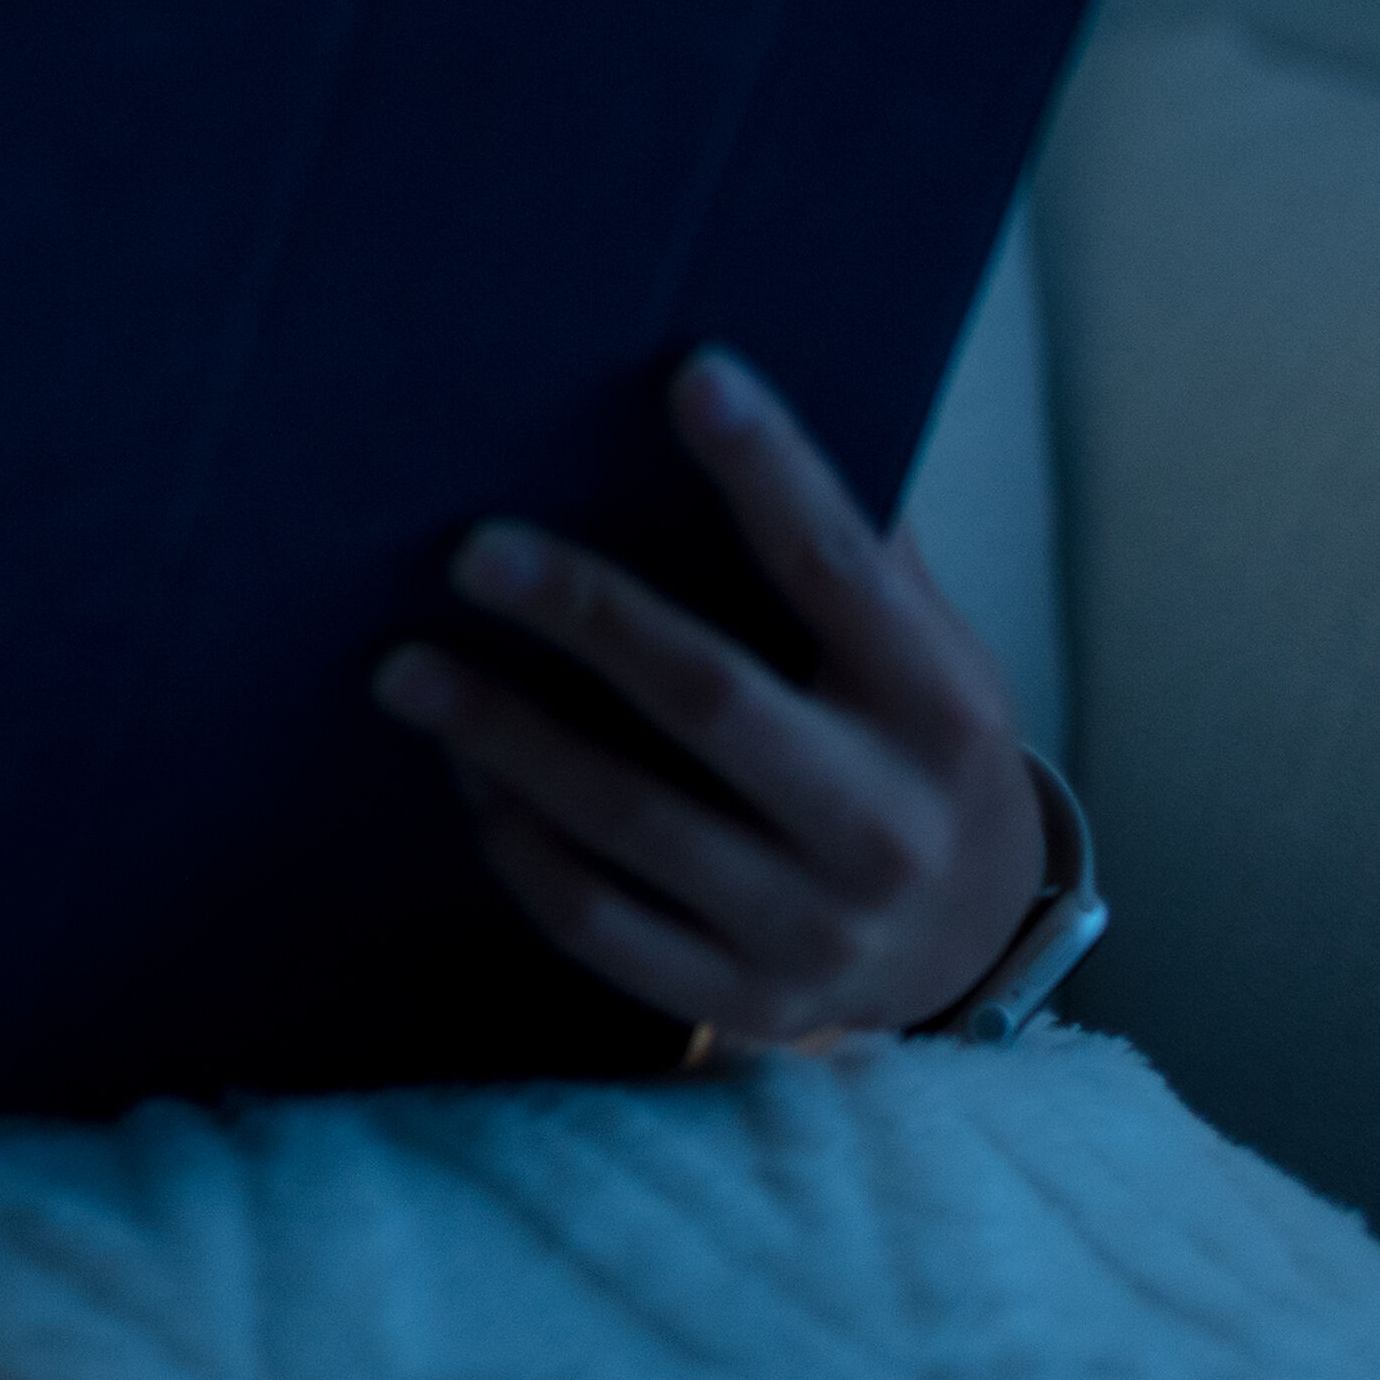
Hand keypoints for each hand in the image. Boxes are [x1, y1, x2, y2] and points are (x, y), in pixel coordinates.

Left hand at [371, 347, 1043, 1049]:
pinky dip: (521, 845)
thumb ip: (856, 550)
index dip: (772, 474)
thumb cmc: (914, 747)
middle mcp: (886, 822)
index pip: (843, 570)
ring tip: (405, 668)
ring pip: (629, 821)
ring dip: (504, 735)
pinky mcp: (746, 1000)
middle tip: (471, 549)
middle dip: (586, 616)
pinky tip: (466, 777)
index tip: (691, 379)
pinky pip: (600, 924)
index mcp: (938, 705)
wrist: (973, 942)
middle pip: (712, 698)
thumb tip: (733, 406)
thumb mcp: (926, 650)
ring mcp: (816, 926)